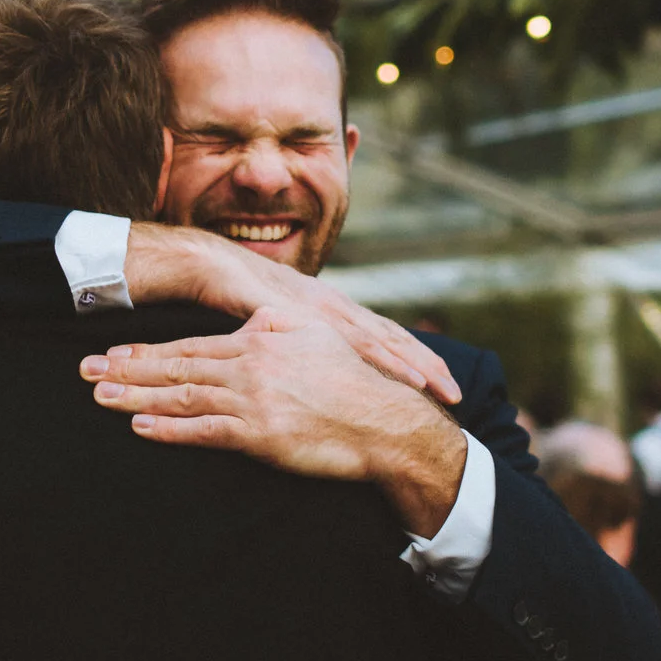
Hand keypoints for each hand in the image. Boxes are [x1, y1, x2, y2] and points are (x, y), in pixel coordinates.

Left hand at [81, 307, 468, 535]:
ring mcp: (252, 401)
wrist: (384, 420)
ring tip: (99, 395)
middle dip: (126, 369)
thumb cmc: (352, 379)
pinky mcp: (259, 436)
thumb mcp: (315, 335)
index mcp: (258, 341)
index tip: (113, 351)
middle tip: (84, 370)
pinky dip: (169, 429)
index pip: (190, 346)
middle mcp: (248, 367)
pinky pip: (203, 432)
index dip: (147, 350)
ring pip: (181, 397)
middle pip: (174, 368)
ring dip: (135, 397)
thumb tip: (248, 324)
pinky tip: (140, 426)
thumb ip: (275, 326)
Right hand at [123, 223, 459, 403]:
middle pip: (390, 338)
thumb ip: (288, 340)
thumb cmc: (230, 294)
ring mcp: (324, 310)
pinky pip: (353, 345)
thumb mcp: (268, 323)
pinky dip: (382, 362)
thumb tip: (301, 368)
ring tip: (440, 390)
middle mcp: (333, 306)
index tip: (435, 382)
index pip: (377, 335)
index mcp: (326, 308)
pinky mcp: (310, 317)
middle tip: (455, 394)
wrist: (205, 266)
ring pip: (380, 342)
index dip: (407, 357)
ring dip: (413, 366)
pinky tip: (403, 379)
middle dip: (424, 364)